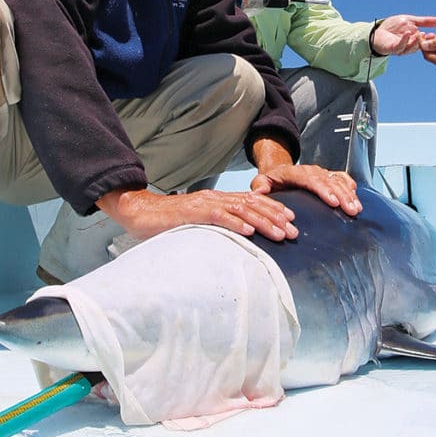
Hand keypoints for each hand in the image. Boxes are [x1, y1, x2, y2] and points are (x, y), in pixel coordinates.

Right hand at [97, 187, 298, 241]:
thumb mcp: (200, 222)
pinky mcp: (193, 213)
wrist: (141, 212)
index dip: (273, 208)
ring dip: (263, 222)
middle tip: (294, 231)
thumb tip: (239, 238)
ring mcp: (205, 204)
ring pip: (241, 210)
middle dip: (275, 217)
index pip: (252, 201)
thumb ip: (218, 225)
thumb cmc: (170, 222)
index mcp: (219, 199)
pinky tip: (249, 232)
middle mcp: (216, 198)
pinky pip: (218, 217)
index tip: (292, 220)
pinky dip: (235, 224)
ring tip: (279, 233)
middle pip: (252, 205)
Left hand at [251, 164, 361, 216]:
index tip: (332, 201)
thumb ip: (259, 186)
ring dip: (348, 194)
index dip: (323, 189)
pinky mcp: (327, 176)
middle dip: (341, 195)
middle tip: (350, 209)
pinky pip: (341, 178)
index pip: (310, 179)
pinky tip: (355, 196)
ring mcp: (320, 173)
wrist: (278, 171)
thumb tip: (259, 193)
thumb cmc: (271, 180)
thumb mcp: (261, 182)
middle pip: (328, 180)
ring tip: (356, 208)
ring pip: (336, 180)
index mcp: (294, 173)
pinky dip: (349, 186)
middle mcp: (310, 171)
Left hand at [371, 15, 435, 55]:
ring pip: (411, 48)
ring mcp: (401, 48)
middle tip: (431, 36)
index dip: (431, 39)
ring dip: (416, 41)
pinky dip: (404, 40)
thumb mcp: (410, 21)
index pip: (426, 41)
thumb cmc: (393, 27)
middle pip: (419, 46)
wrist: (378, 30)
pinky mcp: (392, 48)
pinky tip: (408, 33)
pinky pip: (400, 46)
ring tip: (420, 34)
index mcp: (415, 40)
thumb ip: (425, 22)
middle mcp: (410, 46)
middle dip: (425, 42)